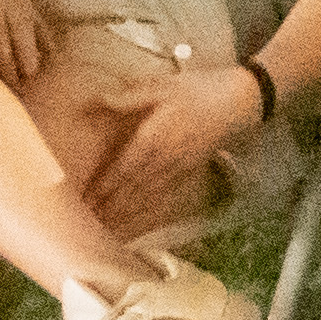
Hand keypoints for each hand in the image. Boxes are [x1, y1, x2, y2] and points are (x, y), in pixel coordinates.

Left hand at [83, 64, 257, 242]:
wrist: (239, 104)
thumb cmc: (198, 90)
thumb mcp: (162, 85)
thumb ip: (129, 96)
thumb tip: (97, 100)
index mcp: (153, 139)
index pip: (121, 170)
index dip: (101, 188)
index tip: (81, 202)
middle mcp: (163, 161)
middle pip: (129, 192)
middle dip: (107, 210)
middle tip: (83, 227)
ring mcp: (176, 171)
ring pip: (144, 201)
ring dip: (123, 218)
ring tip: (103, 234)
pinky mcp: (186, 175)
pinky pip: (162, 201)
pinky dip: (146, 216)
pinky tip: (135, 226)